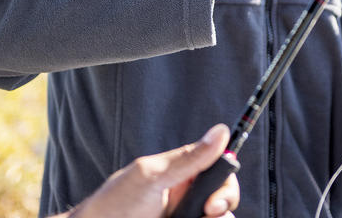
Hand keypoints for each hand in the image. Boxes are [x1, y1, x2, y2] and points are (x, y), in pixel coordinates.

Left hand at [64, 124, 238, 217]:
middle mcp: (188, 194)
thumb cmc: (116, 201)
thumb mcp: (152, 176)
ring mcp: (185, 213)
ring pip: (218, 217)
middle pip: (225, 197)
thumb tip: (221, 131)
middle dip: (222, 205)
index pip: (220, 170)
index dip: (224, 184)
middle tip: (207, 213)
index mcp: (184, 171)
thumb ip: (188, 158)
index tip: (213, 201)